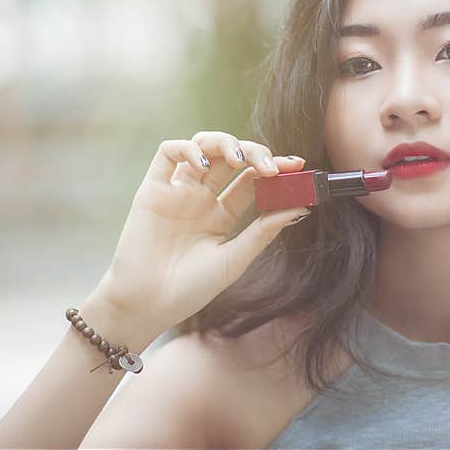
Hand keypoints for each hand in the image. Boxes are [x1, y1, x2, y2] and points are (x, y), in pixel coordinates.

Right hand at [90, 131, 310, 337]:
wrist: (148, 305)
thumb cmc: (190, 289)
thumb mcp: (235, 260)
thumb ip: (263, 232)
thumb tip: (301, 207)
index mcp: (222, 215)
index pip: (252, 180)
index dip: (274, 169)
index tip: (297, 166)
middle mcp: (201, 199)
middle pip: (232, 159)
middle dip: (256, 153)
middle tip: (272, 166)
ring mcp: (177, 192)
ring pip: (203, 147)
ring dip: (225, 143)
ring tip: (240, 159)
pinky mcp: (152, 190)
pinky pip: (168, 153)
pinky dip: (188, 149)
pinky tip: (205, 165)